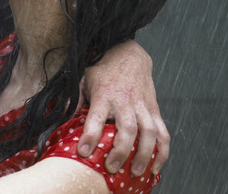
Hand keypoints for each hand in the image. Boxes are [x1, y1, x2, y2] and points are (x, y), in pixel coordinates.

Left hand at [76, 40, 168, 177]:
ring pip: (148, 132)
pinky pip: (163, 133)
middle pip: (127, 128)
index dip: (90, 135)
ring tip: (136, 172)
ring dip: (144, 154)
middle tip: (112, 167)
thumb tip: (63, 117)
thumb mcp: (84, 78)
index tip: (83, 152)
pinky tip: (155, 166)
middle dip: (120, 150)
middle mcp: (125, 101)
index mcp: (105, 94)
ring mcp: (142, 106)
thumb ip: (75, 99)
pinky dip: (162, 151)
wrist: (130, 54)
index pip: (97, 116)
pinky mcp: (154, 110)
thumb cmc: (105, 69)